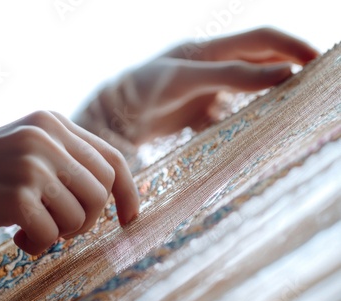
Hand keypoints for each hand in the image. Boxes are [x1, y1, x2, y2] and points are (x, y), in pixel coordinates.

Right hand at [0, 111, 138, 255]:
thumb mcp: (24, 154)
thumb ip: (65, 161)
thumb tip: (115, 190)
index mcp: (50, 121)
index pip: (111, 159)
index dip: (127, 192)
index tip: (130, 217)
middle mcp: (44, 134)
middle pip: (101, 190)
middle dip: (87, 219)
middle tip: (57, 227)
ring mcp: (31, 162)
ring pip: (83, 215)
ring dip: (60, 233)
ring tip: (30, 229)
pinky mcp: (17, 194)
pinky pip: (52, 234)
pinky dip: (38, 244)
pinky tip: (16, 238)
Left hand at [74, 28, 318, 144]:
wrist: (111, 118)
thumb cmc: (140, 90)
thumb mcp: (186, 80)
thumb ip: (230, 76)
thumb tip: (282, 74)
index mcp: (206, 49)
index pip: (261, 39)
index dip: (292, 46)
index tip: (318, 62)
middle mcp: (207, 65)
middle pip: (258, 60)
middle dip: (288, 66)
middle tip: (315, 85)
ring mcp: (202, 90)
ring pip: (246, 89)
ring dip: (269, 95)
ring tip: (292, 108)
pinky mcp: (195, 112)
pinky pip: (227, 115)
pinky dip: (243, 121)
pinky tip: (254, 131)